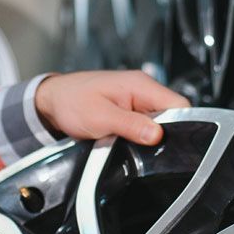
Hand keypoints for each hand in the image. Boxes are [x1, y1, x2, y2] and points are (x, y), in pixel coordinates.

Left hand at [35, 70, 189, 144]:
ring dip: (149, 137)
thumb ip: (131, 125)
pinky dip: (140, 136)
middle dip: (164, 135)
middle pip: (173, 115)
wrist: (51, 101)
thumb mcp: (100, 117)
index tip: (170, 144)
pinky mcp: (131, 111)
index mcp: (141, 85)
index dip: (182, 125)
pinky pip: (146, 125)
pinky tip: (127, 142)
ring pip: (160, 123)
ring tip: (130, 143)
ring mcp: (138, 100)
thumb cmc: (71, 102)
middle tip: (145, 148)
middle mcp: (143, 90)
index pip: (180, 104)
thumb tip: (157, 135)